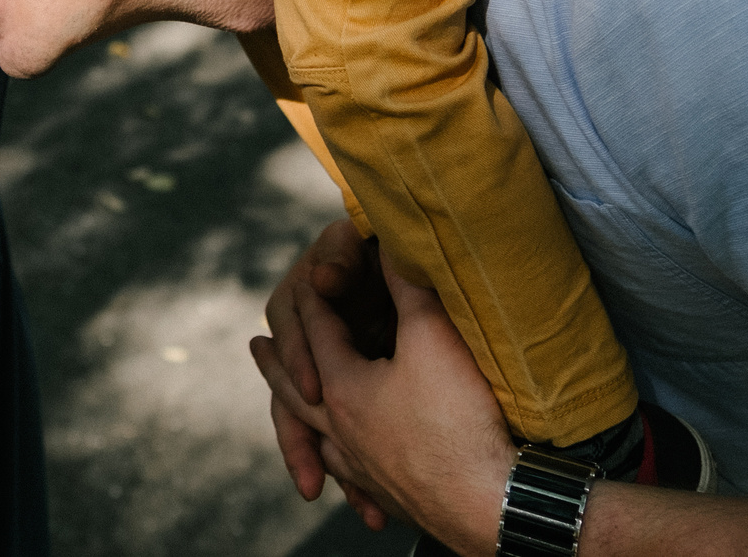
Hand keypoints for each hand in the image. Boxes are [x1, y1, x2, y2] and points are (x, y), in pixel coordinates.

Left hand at [258, 258, 517, 554]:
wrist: (490, 501)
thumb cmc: (459, 417)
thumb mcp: (432, 337)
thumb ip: (408, 288)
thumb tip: (392, 246)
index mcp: (342, 387)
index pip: (318, 331)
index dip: (315, 298)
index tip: (308, 276)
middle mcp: (341, 430)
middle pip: (297, 388)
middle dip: (278, 363)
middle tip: (257, 346)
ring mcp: (363, 468)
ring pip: (319, 438)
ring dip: (299, 420)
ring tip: (293, 413)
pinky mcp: (390, 496)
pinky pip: (349, 476)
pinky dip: (336, 464)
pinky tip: (344, 468)